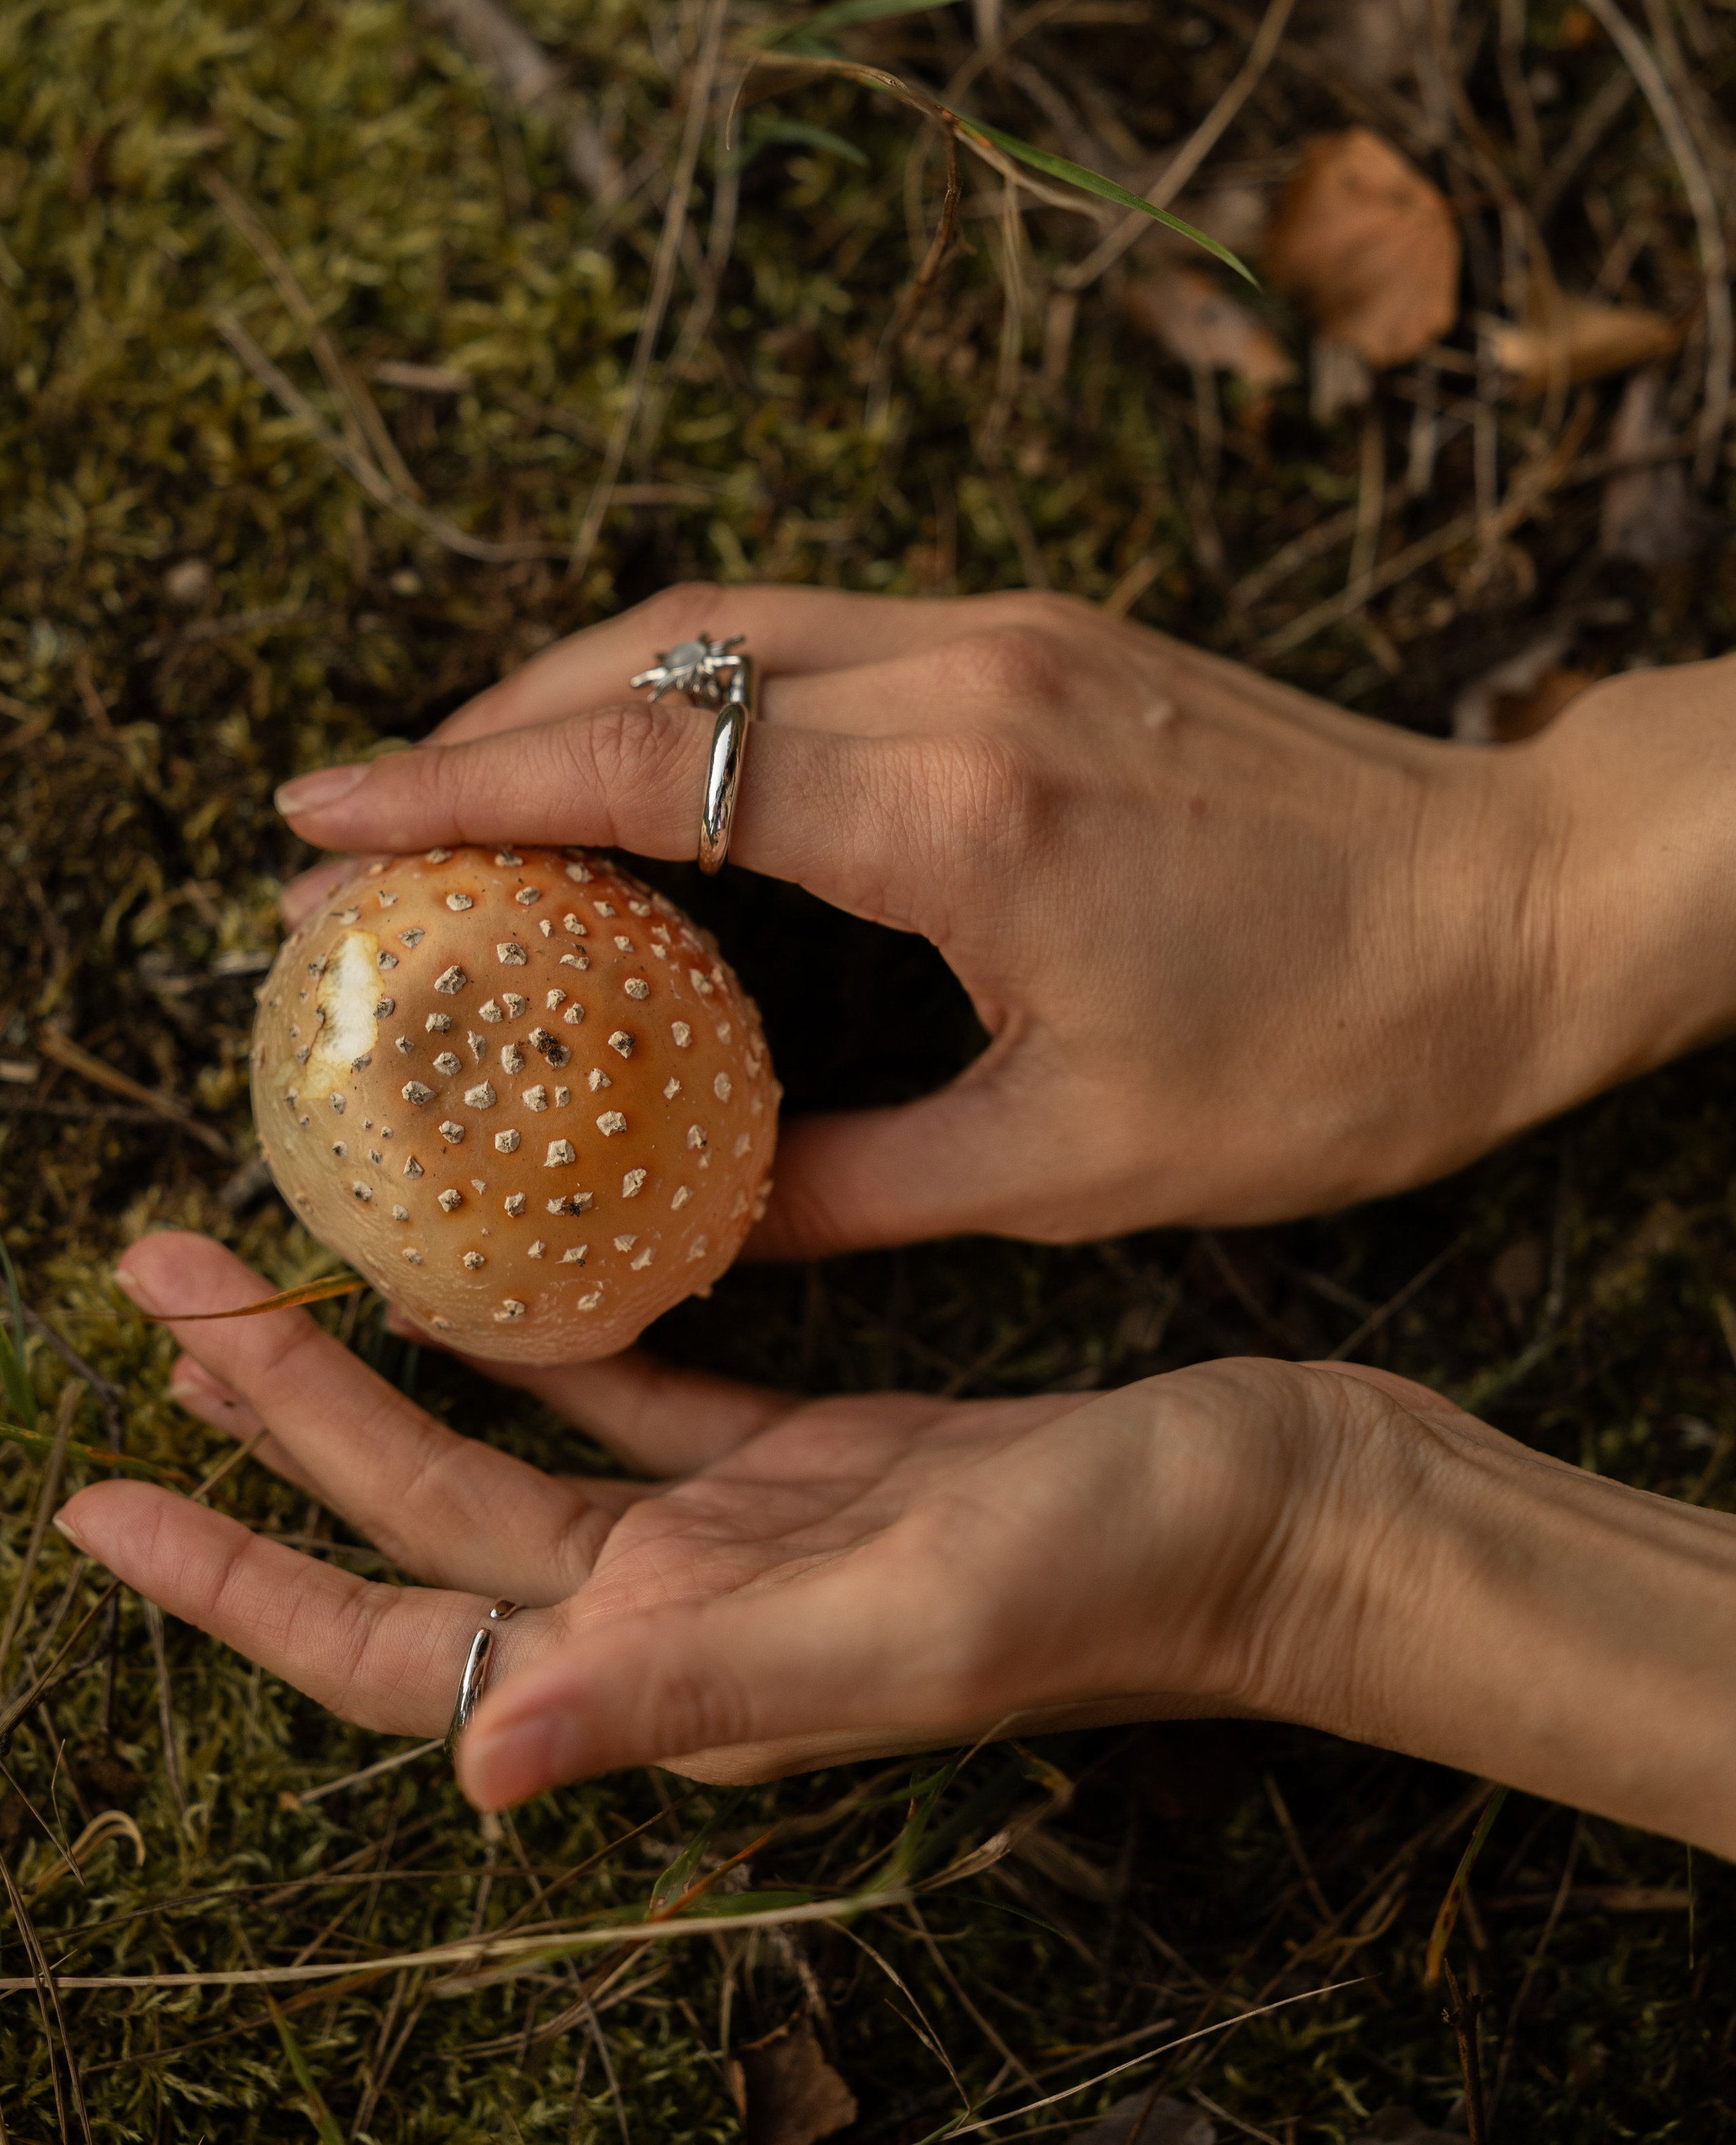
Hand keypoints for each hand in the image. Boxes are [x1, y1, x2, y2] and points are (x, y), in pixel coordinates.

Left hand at [58, 1233, 1735, 1857]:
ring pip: (514, 1443)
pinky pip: (645, 1390)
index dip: (243, 1580)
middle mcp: (685, 1608)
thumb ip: (701, 1686)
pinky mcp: (821, 1455)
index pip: (399, 1641)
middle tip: (160, 1282)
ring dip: (386, 1362)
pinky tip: (505, 1263)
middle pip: (423, 1512)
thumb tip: (476, 1767)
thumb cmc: (1132, 1575)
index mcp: (680, 1663)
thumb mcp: (918, 1624)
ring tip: (278, 1267)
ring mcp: (748, 1531)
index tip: (99, 1497)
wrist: (1289, 1513)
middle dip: (273, 1414)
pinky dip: (562, 1328)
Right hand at [270, 584, 1735, 1252]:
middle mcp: (969, 676)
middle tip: (364, 828)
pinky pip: (817, 631)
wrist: (1524, 903)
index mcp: (964, 811)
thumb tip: (693, 1233)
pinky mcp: (1045, 634)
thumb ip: (854, 1190)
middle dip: (486, 729)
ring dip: (585, 693)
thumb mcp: (1076, 1162)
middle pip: (658, 654)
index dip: (459, 788)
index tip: (316, 819)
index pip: (648, 762)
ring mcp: (1009, 632)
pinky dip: (698, 686)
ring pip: (731, 620)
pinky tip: (659, 769)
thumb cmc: (1334, 1052)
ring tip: (475, 795)